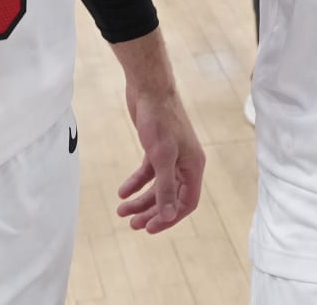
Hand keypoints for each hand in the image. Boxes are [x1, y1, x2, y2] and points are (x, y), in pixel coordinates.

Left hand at [117, 77, 204, 233]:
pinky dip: (136, 182)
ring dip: (141, 200)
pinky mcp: (156, 148)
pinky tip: (122, 191)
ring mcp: (171, 156)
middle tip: (132, 225)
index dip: (169, 218)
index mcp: (194, 166)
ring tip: (122, 211)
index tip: (149, 228)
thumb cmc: (160, 119)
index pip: (186, 203)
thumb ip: (165, 187)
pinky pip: (148, 172)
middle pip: (170, 197)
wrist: (149, 88)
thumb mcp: (161, 157)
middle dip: (152, 212)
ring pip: (158, 186)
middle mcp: (185, 163)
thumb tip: (168, 215)